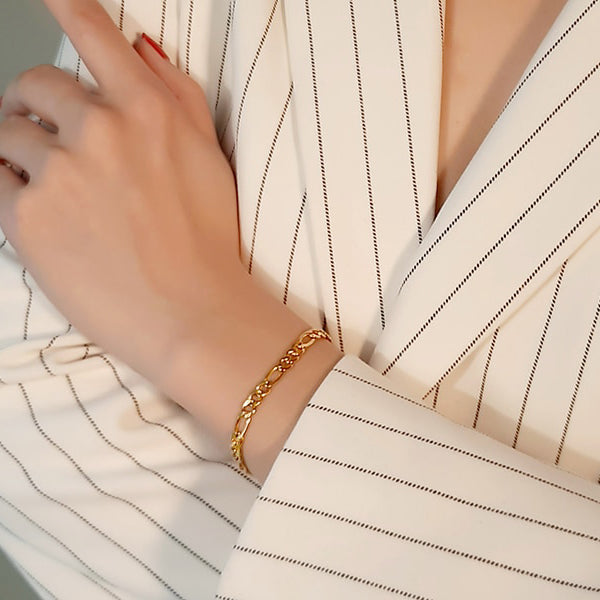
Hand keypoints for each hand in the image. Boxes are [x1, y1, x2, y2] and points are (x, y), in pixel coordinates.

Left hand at [0, 0, 241, 381]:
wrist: (192, 313)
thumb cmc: (208, 241)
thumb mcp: (211, 159)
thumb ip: (179, 95)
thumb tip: (140, 47)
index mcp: (148, 111)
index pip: (92, 32)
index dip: (65, 3)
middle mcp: (101, 130)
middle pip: (34, 85)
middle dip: (36, 107)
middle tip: (49, 138)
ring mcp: (61, 173)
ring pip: (7, 133)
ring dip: (22, 151)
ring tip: (56, 190)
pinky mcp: (27, 218)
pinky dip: (8, 188)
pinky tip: (41, 213)